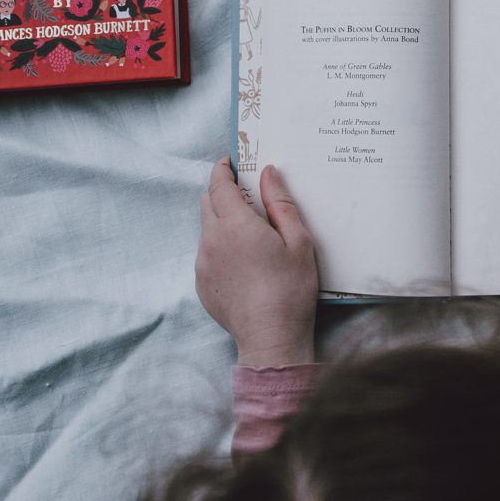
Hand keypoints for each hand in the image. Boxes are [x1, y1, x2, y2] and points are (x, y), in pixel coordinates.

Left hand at [195, 160, 317, 367]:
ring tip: (251, 237)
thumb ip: (281, 203)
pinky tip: (245, 264)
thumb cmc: (291, 290)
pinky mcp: (201, 283)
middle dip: (222, 193)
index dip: (223, 169)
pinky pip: (207, 254)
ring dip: (222, 222)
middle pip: (207, 202)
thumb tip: (268, 173)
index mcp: (236, 224)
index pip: (219, 184)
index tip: (230, 162)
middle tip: (246, 196)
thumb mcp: (298, 241)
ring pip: (207, 229)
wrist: (270, 338)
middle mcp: (212, 240)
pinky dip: (221, 248)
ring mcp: (203, 263)